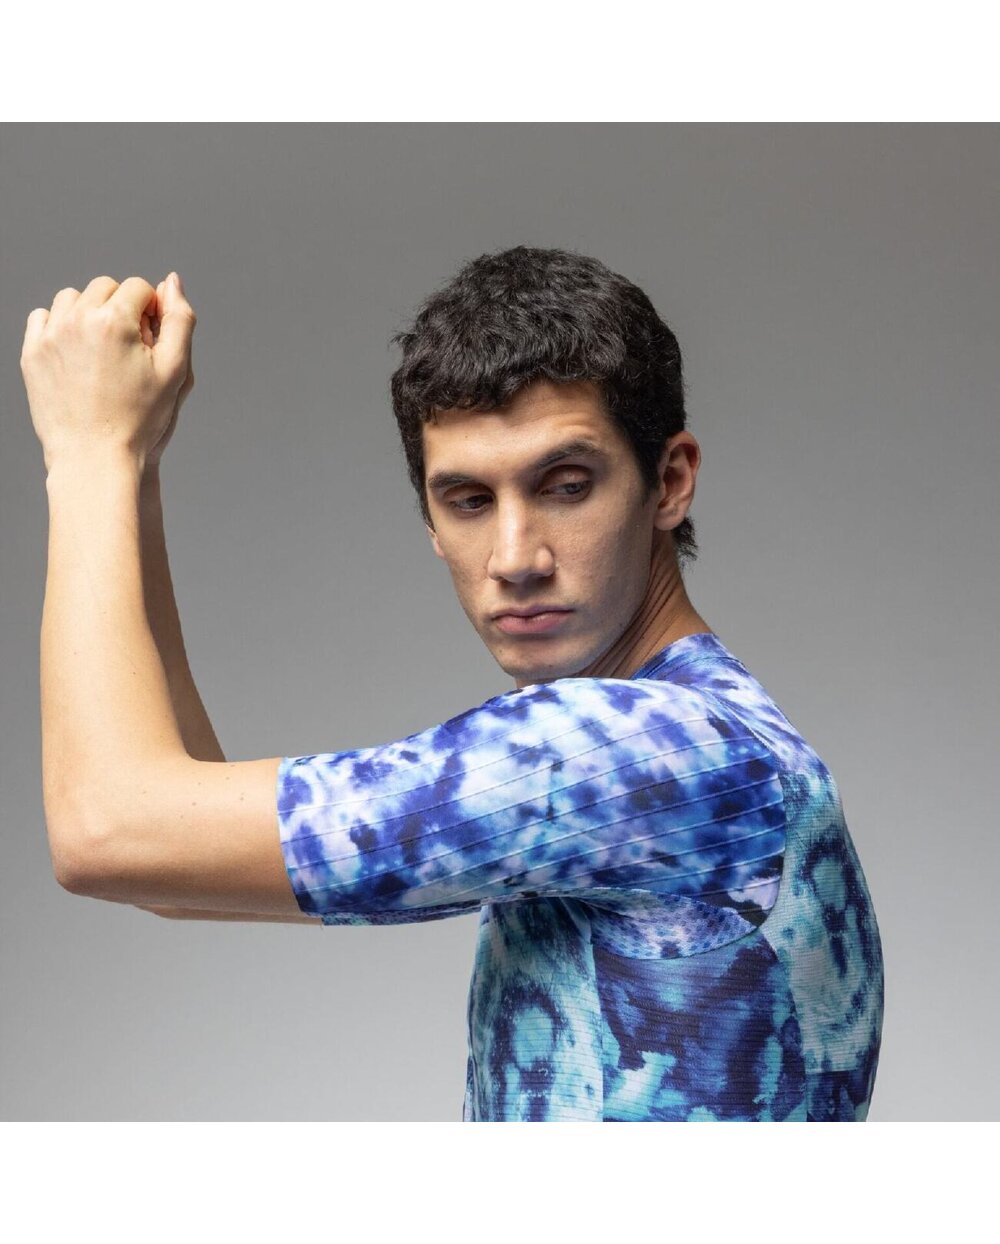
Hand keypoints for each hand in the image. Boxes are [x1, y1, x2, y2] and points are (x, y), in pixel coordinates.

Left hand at [21, 271, 195, 473]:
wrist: (95, 458)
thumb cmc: (141, 419)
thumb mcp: (175, 371)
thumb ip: (180, 320)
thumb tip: (171, 281)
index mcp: (114, 321)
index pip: (138, 287)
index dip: (151, 312)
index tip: (151, 344)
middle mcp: (77, 320)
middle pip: (105, 287)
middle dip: (121, 309)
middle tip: (129, 350)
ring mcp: (50, 335)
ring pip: (73, 298)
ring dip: (90, 313)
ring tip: (103, 350)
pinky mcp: (32, 353)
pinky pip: (44, 318)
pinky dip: (61, 326)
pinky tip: (77, 354)